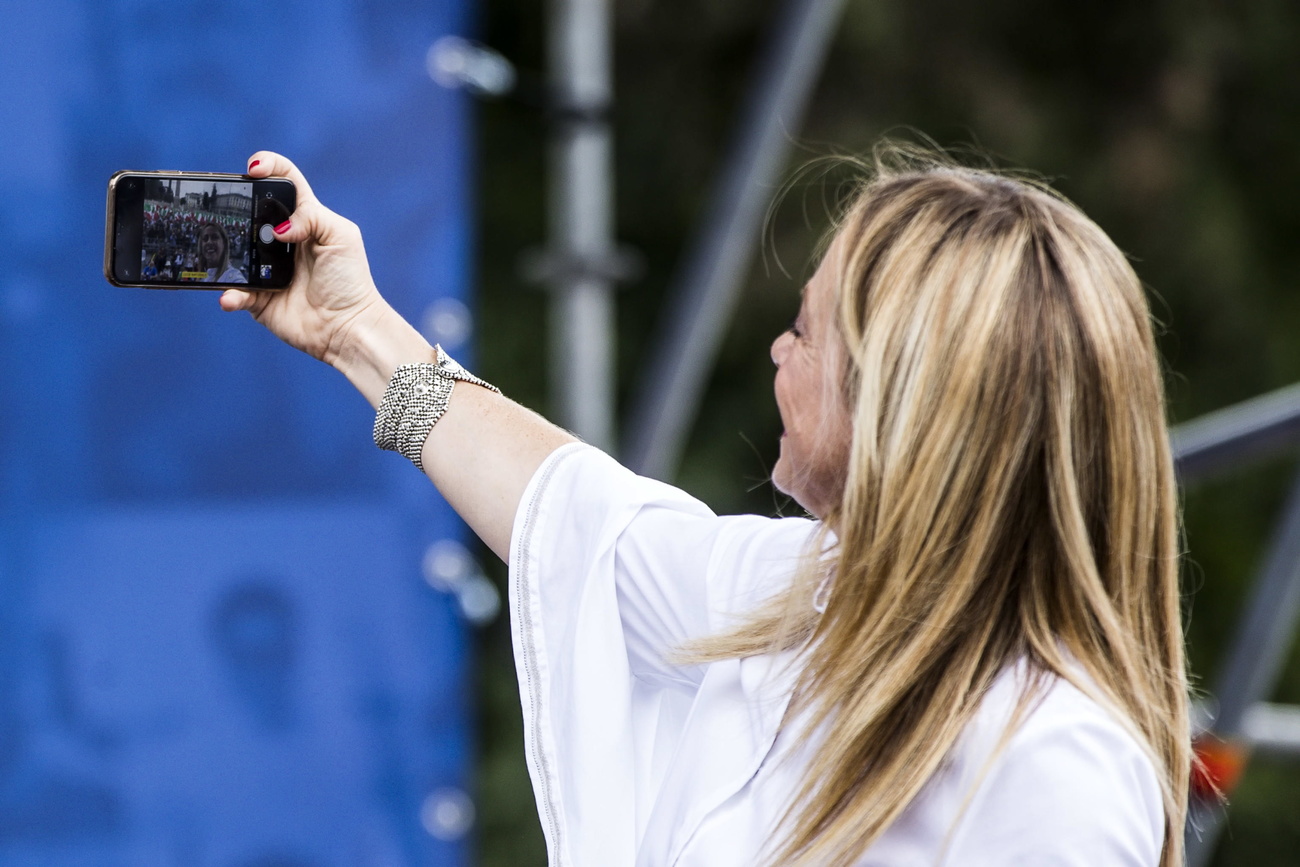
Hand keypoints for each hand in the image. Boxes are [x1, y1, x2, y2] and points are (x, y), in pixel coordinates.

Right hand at [219, 151, 386, 366]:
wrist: (347, 327)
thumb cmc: (350, 280)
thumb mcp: (342, 236)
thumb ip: (312, 217)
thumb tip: (278, 228)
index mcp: (303, 219)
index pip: (283, 181)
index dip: (268, 166)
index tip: (253, 168)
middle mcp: (280, 240)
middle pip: (250, 211)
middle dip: (235, 206)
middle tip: (230, 209)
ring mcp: (266, 268)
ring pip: (235, 250)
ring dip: (226, 249)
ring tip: (227, 251)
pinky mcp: (257, 297)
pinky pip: (234, 291)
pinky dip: (229, 293)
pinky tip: (232, 295)